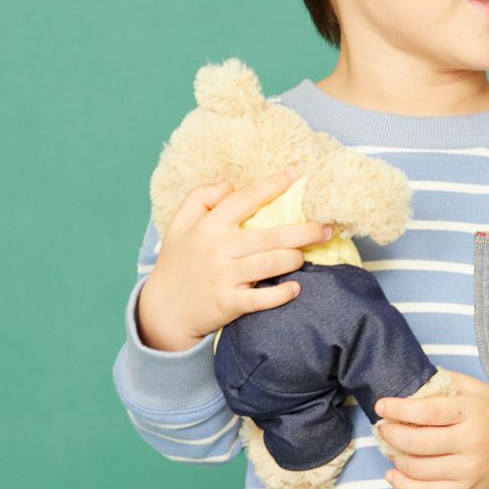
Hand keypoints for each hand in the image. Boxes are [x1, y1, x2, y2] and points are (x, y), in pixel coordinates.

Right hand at [137, 168, 330, 350]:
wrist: (162, 312)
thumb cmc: (175, 266)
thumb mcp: (178, 226)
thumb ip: (199, 198)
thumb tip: (228, 183)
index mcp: (208, 226)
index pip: (244, 199)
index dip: (272, 186)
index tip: (295, 176)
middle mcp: (219, 249)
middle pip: (269, 235)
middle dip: (303, 230)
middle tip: (326, 228)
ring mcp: (225, 277)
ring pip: (270, 263)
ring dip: (294, 258)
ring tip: (306, 255)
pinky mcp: (229, 303)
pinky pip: (261, 298)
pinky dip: (281, 294)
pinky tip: (296, 288)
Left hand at [374, 371, 488, 488]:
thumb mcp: (476, 389)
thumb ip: (445, 381)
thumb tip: (411, 382)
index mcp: (472, 413)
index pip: (427, 412)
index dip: (399, 409)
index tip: (382, 406)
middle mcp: (471, 443)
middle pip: (418, 443)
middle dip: (392, 434)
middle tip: (383, 427)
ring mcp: (469, 469)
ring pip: (419, 469)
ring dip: (395, 457)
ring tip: (389, 446)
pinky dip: (404, 486)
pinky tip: (391, 474)